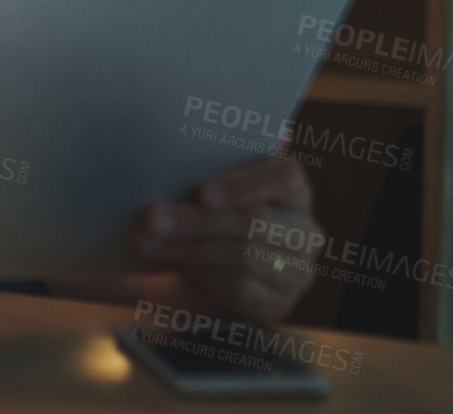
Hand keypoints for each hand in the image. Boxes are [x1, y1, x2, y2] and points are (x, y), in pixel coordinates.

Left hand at [127, 155, 319, 323]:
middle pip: (255, 221)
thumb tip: (173, 148)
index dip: (244, 184)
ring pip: (244, 256)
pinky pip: (240, 288)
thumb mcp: (209, 190)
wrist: (201, 276)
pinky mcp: (279, 304)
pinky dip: (203, 276)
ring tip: (147, 241)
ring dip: (189, 249)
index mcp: (294, 188)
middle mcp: (305, 230)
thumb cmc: (205, 217)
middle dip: (197, 220)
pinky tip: (174, 265)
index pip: (284, 177)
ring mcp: (298, 271)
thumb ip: (205, 171)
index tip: (202, 193)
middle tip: (151, 218)